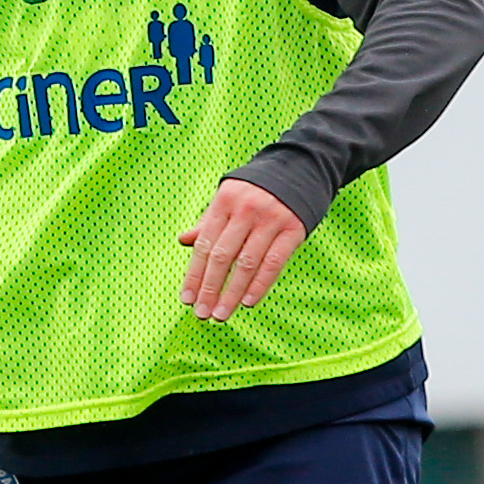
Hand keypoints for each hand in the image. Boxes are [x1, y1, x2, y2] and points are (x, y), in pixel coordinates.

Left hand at [179, 180, 305, 320]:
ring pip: (247, 263)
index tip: (187, 299)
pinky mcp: (293, 229)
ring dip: (232, 293)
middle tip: (201, 313)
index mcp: (225, 201)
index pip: (205, 244)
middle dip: (210, 288)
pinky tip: (247, 302)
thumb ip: (208, 221)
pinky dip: (260, 284)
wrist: (301, 168)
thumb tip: (182, 241)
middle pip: (223, 256)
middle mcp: (246, 209)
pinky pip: (274, 262)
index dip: (194, 274)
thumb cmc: (257, 190)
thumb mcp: (229, 198)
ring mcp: (271, 219)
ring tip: (221, 314)